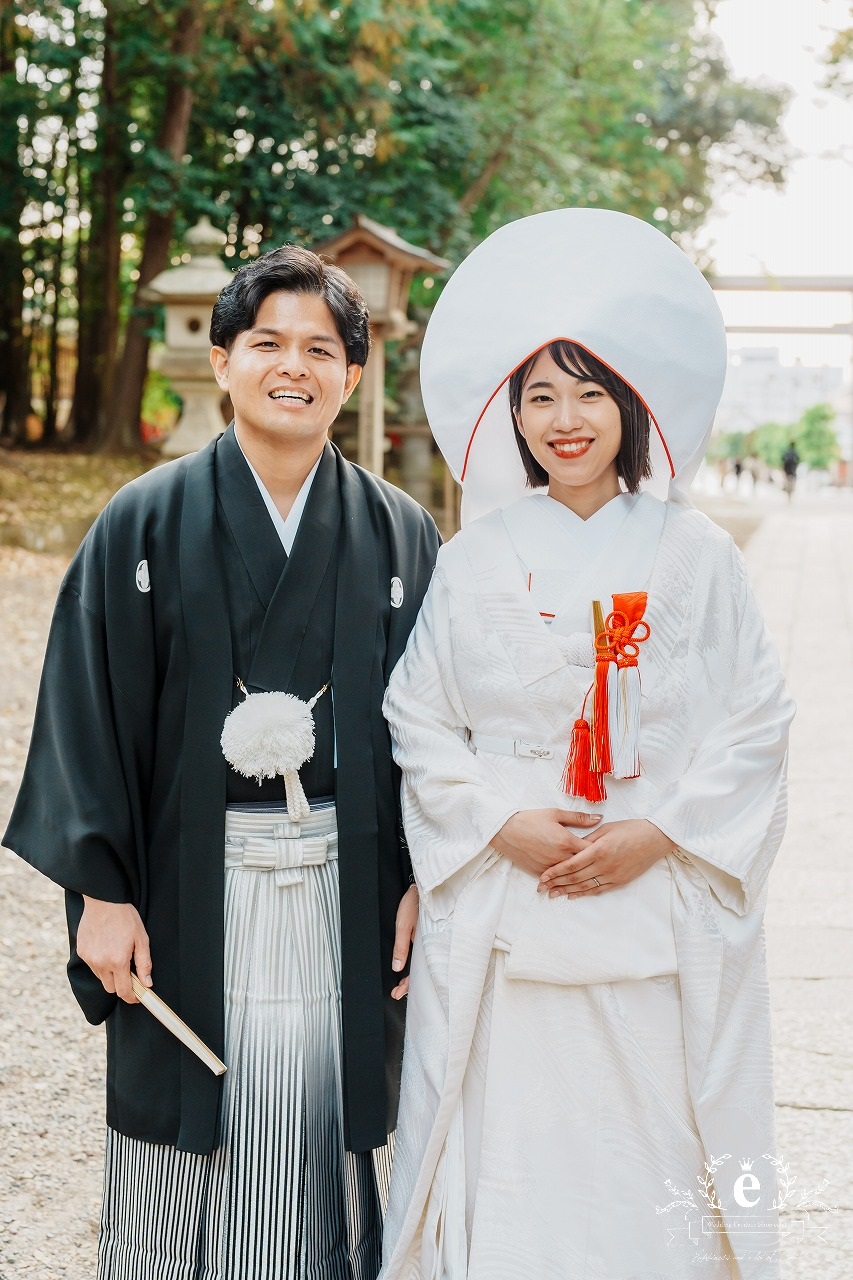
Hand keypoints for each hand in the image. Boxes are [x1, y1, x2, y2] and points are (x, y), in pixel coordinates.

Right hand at [77, 897, 151, 1002]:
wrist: (104, 900)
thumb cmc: (125, 917)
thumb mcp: (141, 939)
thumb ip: (144, 963)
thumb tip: (147, 983)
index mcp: (117, 961)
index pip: (123, 991)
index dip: (131, 997)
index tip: (136, 997)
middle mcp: (100, 963)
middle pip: (110, 988)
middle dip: (121, 985)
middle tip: (129, 972)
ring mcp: (89, 958)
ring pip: (101, 977)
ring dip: (110, 974)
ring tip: (117, 955)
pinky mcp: (81, 952)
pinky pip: (92, 966)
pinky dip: (100, 963)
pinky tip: (106, 948)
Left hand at [391, 884, 418, 1000]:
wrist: (423, 886)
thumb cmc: (415, 903)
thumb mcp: (404, 925)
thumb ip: (401, 947)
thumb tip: (397, 967)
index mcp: (424, 945)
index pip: (416, 971)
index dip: (407, 984)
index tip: (396, 993)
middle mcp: (428, 945)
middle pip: (420, 970)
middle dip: (409, 983)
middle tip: (397, 993)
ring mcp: (427, 940)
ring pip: (421, 963)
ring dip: (412, 973)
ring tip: (401, 984)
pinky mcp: (426, 935)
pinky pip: (421, 953)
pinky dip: (415, 962)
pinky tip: (410, 965)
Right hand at [492, 808, 601, 878]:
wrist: (506, 830)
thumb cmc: (531, 819)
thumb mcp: (555, 814)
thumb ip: (579, 818)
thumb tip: (599, 818)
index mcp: (566, 841)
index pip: (592, 850)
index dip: (601, 850)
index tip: (607, 850)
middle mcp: (560, 857)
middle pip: (583, 865)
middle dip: (593, 865)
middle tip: (602, 864)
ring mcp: (550, 867)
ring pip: (570, 876)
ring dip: (579, 875)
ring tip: (589, 876)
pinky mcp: (539, 873)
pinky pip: (555, 880)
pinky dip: (562, 880)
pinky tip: (569, 882)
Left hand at [538, 819, 672, 897]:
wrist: (654, 839)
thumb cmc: (630, 829)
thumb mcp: (606, 829)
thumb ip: (587, 839)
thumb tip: (571, 846)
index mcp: (598, 850)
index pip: (571, 864)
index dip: (555, 872)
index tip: (543, 876)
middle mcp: (604, 865)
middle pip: (575, 878)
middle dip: (556, 883)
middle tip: (542, 889)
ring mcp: (612, 875)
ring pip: (585, 886)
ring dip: (567, 891)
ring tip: (553, 894)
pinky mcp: (619, 881)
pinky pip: (598, 890)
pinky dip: (584, 893)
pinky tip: (573, 895)